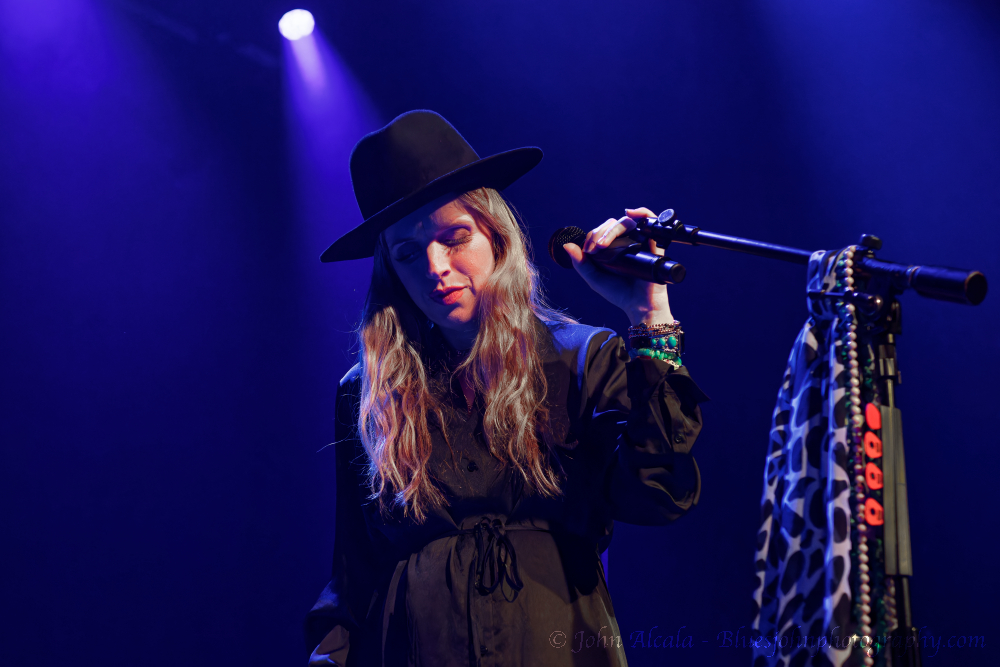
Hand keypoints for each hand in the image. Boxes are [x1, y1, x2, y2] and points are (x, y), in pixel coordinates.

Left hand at [562, 207, 673, 325]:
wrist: (640, 306)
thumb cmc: (618, 294)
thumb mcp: (594, 278)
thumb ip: (580, 263)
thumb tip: (567, 245)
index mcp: (612, 248)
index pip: (600, 231)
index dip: (592, 237)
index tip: (588, 251)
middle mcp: (626, 242)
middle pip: (612, 225)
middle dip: (600, 233)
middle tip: (596, 249)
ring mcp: (640, 241)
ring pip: (626, 223)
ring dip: (612, 229)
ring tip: (604, 244)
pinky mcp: (653, 243)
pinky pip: (650, 221)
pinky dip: (642, 212)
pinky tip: (630, 214)